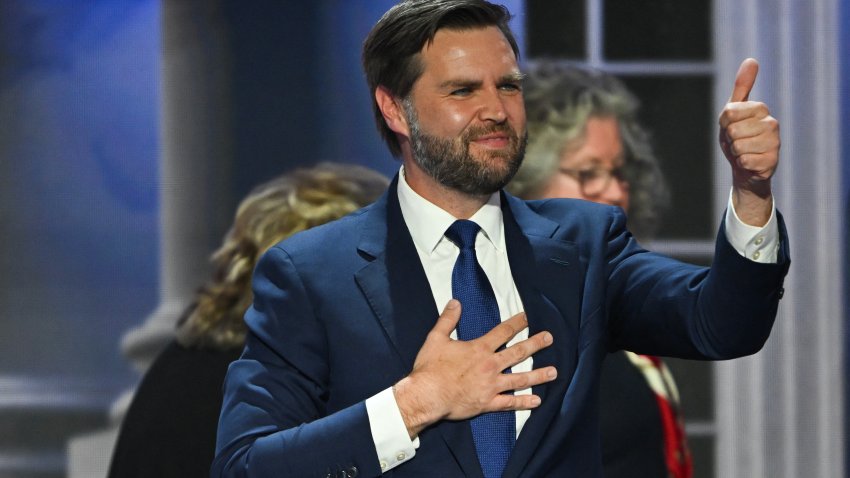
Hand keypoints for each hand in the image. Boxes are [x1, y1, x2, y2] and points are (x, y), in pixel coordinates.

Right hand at [393, 300, 556, 437]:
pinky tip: (537, 401)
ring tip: (553, 371)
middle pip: (518, 353)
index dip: (517, 323)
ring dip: (538, 375)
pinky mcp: (487, 403)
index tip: (529, 317)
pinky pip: (509, 403)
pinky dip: (524, 402)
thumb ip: (447, 320)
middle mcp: (490, 366)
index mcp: (479, 349)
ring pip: (520, 379)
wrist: (427, 396)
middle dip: (536, 344)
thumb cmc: (430, 368)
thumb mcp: (436, 338)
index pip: (503, 332)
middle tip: (549, 339)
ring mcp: (491, 386)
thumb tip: (455, 302)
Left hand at [718, 58, 779, 225]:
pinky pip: (745, 161)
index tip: (731, 126)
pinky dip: (742, 164)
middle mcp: (772, 123)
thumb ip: (741, 87)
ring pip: (738, 146)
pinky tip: (750, 163)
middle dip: (729, 139)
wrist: (745, 167)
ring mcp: (774, 143)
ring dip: (736, 152)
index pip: (728, 112)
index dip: (724, 123)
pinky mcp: (772, 161)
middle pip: (732, 130)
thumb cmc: (737, 136)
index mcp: (760, 108)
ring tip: (744, 152)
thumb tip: (752, 60)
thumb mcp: (733, 111)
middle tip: (738, 142)